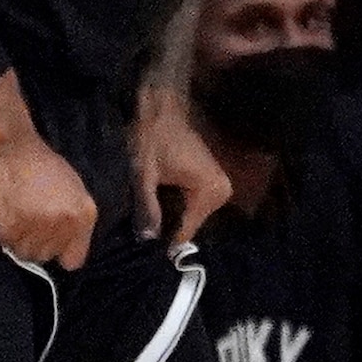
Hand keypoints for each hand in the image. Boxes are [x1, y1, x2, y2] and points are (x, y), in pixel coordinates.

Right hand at [0, 121, 98, 270]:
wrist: (11, 147)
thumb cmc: (41, 163)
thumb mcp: (71, 190)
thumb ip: (71, 220)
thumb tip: (63, 247)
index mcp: (84, 215)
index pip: (74, 260)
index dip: (58, 252)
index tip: (47, 240)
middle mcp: (65, 224)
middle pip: (43, 257)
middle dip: (32, 242)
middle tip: (24, 219)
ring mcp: (39, 227)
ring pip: (20, 252)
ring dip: (12, 236)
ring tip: (11, 211)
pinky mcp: (11, 226)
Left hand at [133, 94, 232, 246]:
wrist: (163, 108)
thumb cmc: (153, 137)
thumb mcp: (144, 174)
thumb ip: (147, 208)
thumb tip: (148, 240)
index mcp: (209, 191)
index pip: (187, 230)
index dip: (163, 242)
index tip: (142, 253)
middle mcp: (222, 190)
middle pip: (191, 223)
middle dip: (166, 226)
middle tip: (139, 227)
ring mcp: (219, 184)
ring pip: (193, 214)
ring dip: (170, 215)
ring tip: (146, 213)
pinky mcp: (211, 179)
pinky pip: (194, 203)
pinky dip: (175, 205)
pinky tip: (157, 201)